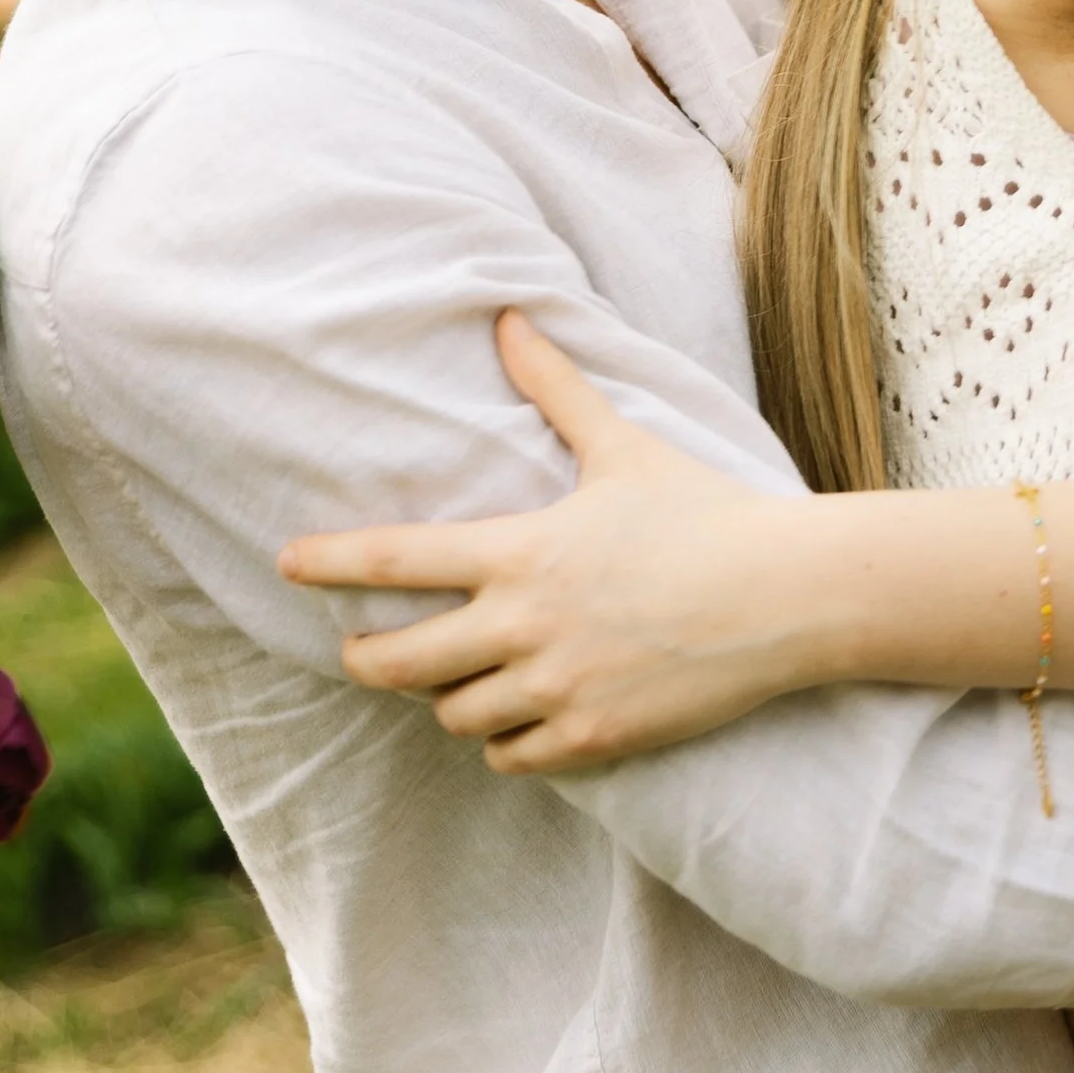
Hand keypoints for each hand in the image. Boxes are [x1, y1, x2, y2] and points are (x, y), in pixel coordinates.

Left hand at [276, 313, 825, 769]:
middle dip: (368, 658)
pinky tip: (513, 722)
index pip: (393, 561)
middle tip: (362, 652)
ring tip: (457, 680)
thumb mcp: (622, 445)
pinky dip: (503, 741)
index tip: (288, 563)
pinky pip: (511, 756)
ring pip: (455, 716)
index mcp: (520, 552)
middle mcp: (524, 626)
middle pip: (400, 663)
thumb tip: (509, 316)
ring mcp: (556, 688)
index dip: (328, 563)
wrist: (786, 594)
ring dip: (447, 699)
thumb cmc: (705, 511)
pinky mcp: (594, 738)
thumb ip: (555, 387)